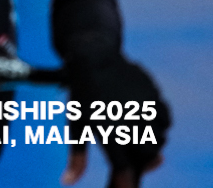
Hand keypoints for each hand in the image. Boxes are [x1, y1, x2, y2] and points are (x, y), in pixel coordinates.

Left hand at [65, 53, 167, 181]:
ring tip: (135, 128)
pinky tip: (144, 115)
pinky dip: (158, 122)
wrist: (94, 58)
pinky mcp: (155, 96)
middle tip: (132, 148)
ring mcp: (144, 107)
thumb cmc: (81, 95)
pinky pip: (165, 119)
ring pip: (160, 138)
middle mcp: (128, 120)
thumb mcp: (76, 125)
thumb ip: (76, 157)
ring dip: (151, 138)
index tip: (124, 186)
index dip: (125, 182)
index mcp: (106, 130)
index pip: (122, 167)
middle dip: (143, 157)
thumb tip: (66, 183)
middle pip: (148, 155)